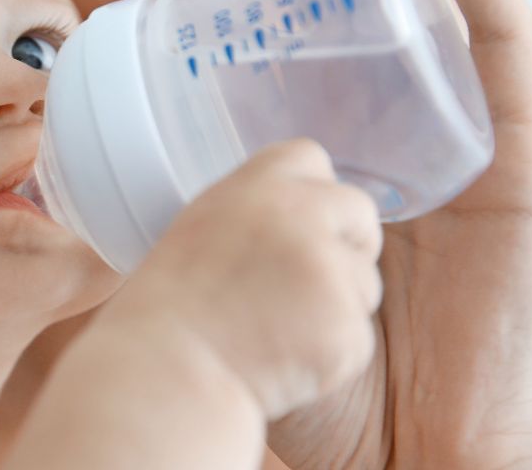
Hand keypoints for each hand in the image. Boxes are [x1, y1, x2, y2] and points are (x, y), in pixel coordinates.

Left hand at [99, 0, 531, 468]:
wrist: (409, 448)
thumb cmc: (316, 374)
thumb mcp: (231, 279)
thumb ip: (186, 222)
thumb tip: (80, 180)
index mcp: (299, 145)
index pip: (242, 43)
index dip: (185, 3)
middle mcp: (369, 121)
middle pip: (312, 6)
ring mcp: (438, 125)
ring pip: (395, 3)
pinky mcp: (514, 144)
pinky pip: (500, 39)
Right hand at [104, 139, 382, 419]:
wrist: (166, 374)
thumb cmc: (169, 312)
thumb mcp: (198, 232)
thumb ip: (250, 214)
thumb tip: (295, 214)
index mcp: (254, 188)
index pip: (309, 157)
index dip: (311, 191)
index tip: (302, 220)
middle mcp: (298, 217)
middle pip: (358, 211)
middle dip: (347, 243)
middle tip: (305, 282)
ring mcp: (327, 272)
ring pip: (364, 281)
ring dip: (336, 305)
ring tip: (273, 331)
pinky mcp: (346, 328)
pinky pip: (358, 337)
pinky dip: (330, 355)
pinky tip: (281, 360)